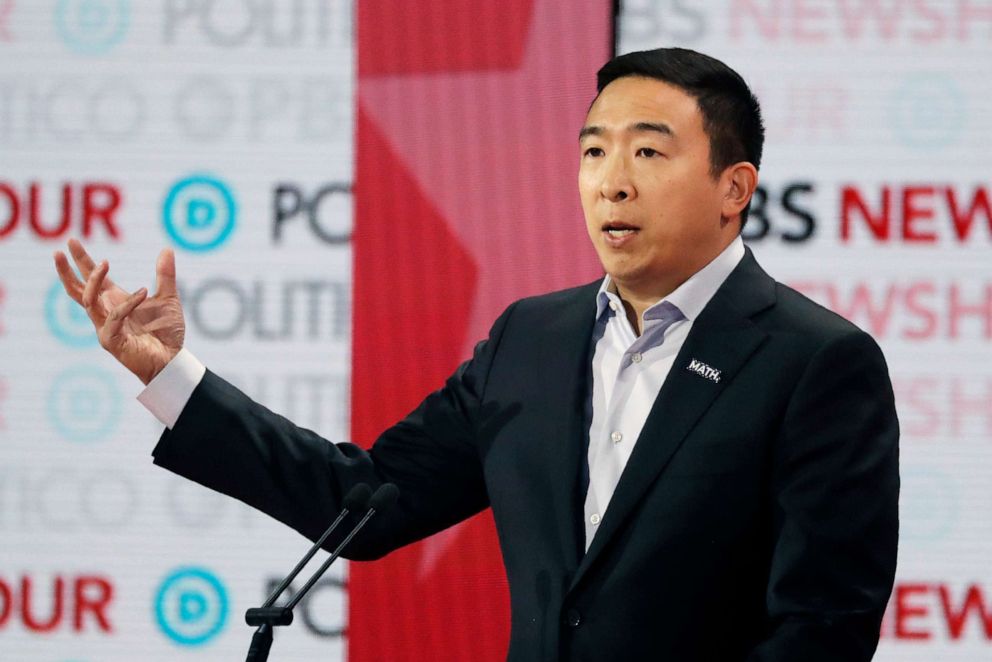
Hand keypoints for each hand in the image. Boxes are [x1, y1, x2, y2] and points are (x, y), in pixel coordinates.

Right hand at [53, 239, 185, 384]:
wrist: (172, 360)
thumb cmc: (166, 332)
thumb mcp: (168, 298)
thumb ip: (165, 275)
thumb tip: (167, 249)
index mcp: (115, 301)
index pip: (92, 279)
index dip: (81, 261)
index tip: (71, 242)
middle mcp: (106, 313)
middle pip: (78, 290)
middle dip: (66, 271)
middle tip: (59, 251)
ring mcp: (105, 327)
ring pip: (89, 301)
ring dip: (94, 281)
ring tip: (103, 262)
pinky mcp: (111, 340)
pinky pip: (114, 317)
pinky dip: (128, 304)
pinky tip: (143, 293)